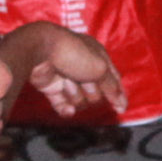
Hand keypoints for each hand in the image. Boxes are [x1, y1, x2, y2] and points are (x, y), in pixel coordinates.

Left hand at [7, 22, 123, 120]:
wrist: (39, 51)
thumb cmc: (74, 54)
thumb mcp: (100, 69)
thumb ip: (112, 87)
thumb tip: (121, 104)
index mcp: (97, 55)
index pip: (112, 77)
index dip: (117, 93)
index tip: (121, 108)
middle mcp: (82, 66)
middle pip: (96, 92)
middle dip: (91, 91)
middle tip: (83, 81)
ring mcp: (66, 77)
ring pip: (79, 99)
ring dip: (75, 94)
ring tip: (66, 83)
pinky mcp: (51, 87)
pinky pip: (63, 105)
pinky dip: (65, 108)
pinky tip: (67, 109)